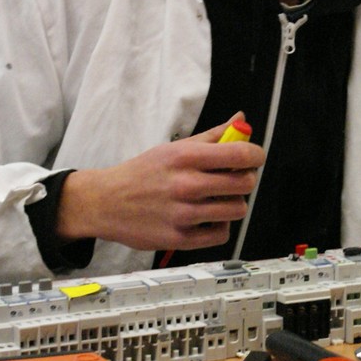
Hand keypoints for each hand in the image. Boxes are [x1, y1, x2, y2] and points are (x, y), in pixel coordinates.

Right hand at [56, 116, 264, 250]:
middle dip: (245, 179)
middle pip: (244, 183)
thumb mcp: (173, 148)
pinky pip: (221, 234)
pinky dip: (220, 226)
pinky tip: (208, 217)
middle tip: (234, 179)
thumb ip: (212, 136)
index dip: (256, 156)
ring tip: (218, 199)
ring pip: (237, 209)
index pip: (240, 155)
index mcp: (185, 157)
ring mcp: (183, 214)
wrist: (105, 203)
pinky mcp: (179, 238)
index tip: (254, 158)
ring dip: (233, 203)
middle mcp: (185, 185)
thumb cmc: (142, 173)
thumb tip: (241, 121)